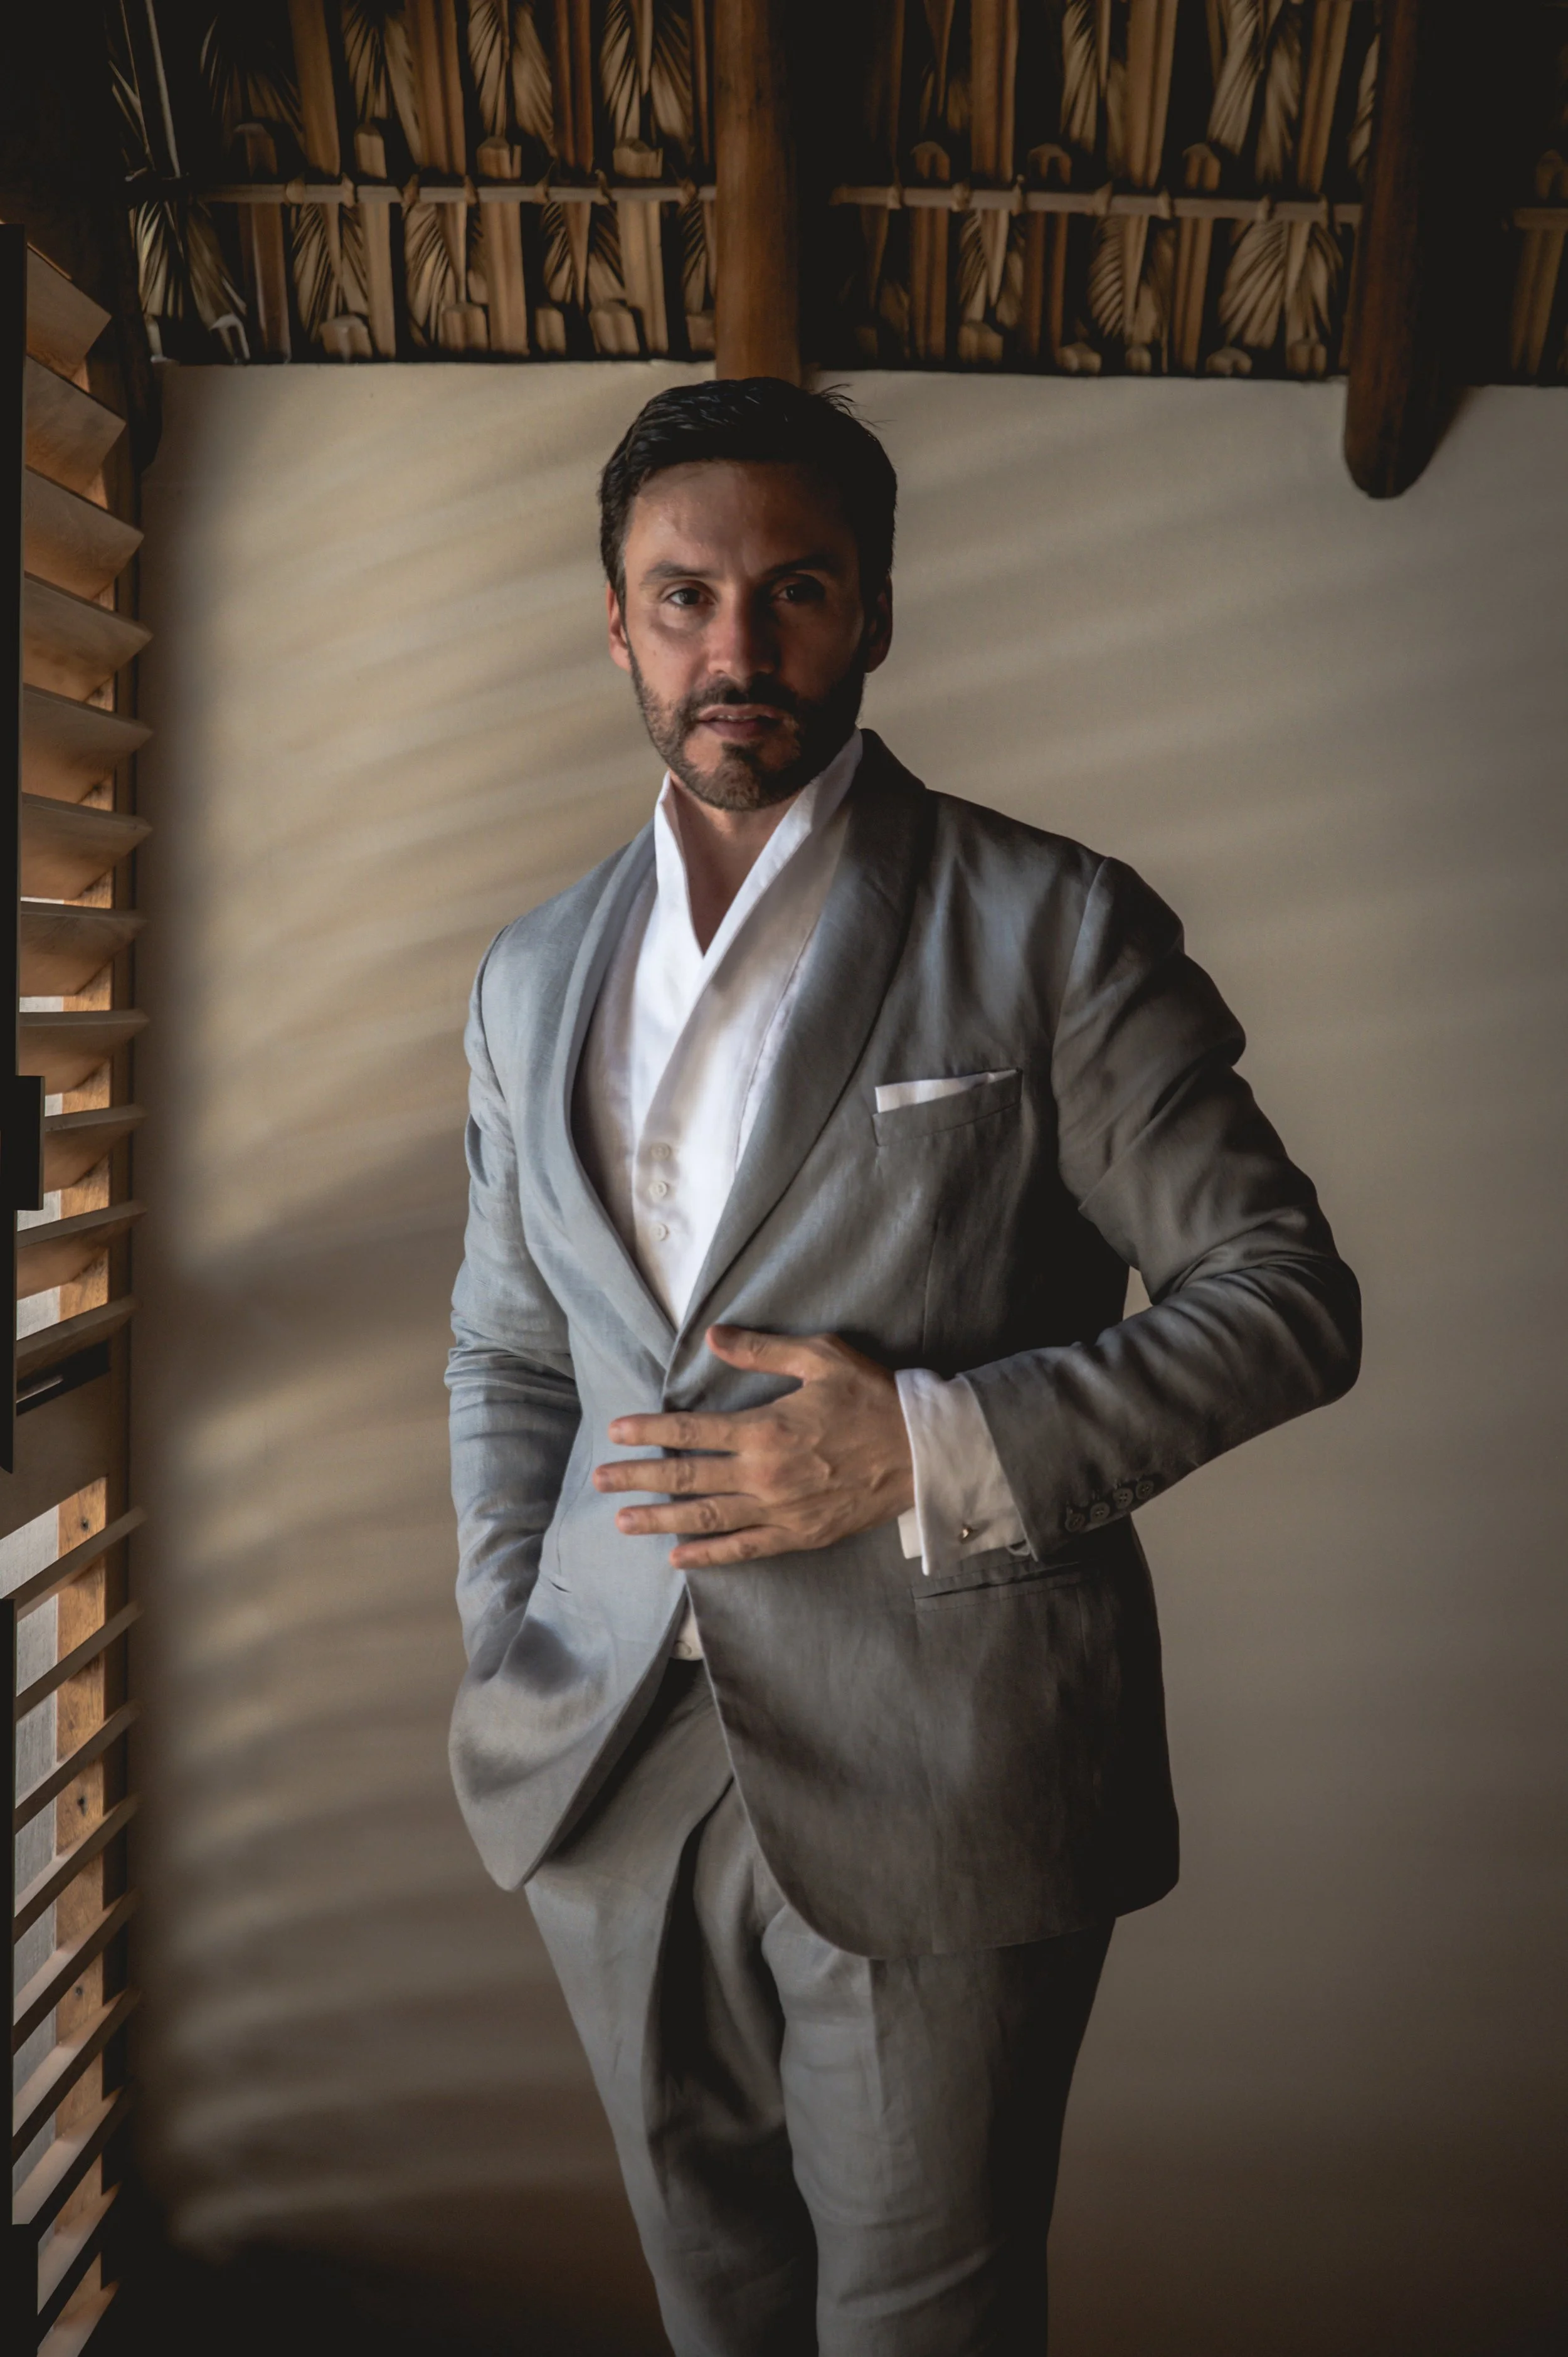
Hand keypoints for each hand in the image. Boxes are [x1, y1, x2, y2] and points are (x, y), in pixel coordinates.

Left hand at [593, 1326, 914, 1568]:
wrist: (922, 1452)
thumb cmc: (872, 1397)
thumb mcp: (820, 1357)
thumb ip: (762, 1351)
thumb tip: (713, 1338)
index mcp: (765, 1429)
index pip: (691, 1432)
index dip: (649, 1431)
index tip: (616, 1432)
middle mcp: (764, 1476)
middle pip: (688, 1478)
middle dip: (639, 1479)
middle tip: (601, 1480)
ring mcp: (780, 1511)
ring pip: (707, 1519)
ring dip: (661, 1521)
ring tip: (623, 1523)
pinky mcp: (799, 1535)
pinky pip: (745, 1549)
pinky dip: (710, 1555)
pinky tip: (679, 1558)